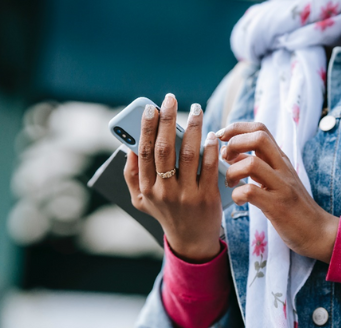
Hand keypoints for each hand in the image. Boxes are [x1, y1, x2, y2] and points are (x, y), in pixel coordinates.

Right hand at [124, 94, 222, 262]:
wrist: (191, 241)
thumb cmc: (165, 212)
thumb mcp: (140, 199)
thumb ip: (131, 174)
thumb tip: (128, 146)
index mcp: (145, 188)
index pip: (143, 152)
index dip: (146, 127)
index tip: (151, 107)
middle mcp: (163, 191)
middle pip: (164, 149)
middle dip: (167, 120)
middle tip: (171, 99)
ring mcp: (186, 195)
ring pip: (188, 155)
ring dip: (193, 128)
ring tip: (197, 110)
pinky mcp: (206, 198)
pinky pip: (209, 167)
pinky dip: (210, 148)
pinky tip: (212, 134)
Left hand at [217, 122, 339, 262]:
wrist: (318, 231)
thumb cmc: (293, 206)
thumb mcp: (277, 179)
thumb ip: (258, 163)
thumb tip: (232, 151)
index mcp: (280, 159)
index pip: (260, 129)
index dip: (236, 128)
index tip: (222, 138)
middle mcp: (282, 168)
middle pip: (258, 137)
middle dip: (234, 142)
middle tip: (225, 158)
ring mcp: (281, 186)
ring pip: (252, 164)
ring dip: (232, 171)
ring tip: (231, 183)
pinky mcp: (278, 206)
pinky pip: (250, 192)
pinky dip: (237, 195)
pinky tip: (239, 201)